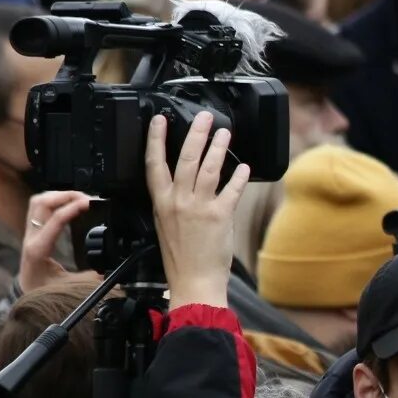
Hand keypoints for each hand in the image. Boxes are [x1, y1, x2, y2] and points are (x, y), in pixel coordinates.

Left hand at [21, 189, 100, 293]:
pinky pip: (40, 206)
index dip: (73, 207)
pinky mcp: (33, 230)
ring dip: (59, 195)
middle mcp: (31, 237)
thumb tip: (111, 272)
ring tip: (80, 198)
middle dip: (66, 195)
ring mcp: (30, 232)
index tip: (89, 203)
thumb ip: (90, 279)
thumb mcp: (70, 288)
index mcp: (38, 249)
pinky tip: (70, 204)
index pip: (54, 219)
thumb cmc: (45, 292)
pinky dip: (56, 200)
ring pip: (39, 201)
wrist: (27, 292)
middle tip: (88, 198)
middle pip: (42, 202)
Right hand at [145, 112, 248, 309]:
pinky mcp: (220, 216)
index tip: (160, 120)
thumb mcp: (166, 224)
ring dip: (218, 147)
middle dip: (196, 133)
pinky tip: (243, 166)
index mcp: (161, 203)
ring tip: (224, 133)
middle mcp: (179, 202)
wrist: (194, 280)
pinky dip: (239, 176)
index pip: (154, 164)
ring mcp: (200, 208)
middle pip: (186, 159)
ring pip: (209, 168)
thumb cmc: (181, 256)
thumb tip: (183, 181)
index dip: (156, 139)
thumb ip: (172, 201)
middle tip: (205, 117)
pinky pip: (232, 189)